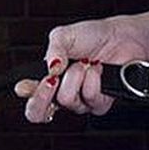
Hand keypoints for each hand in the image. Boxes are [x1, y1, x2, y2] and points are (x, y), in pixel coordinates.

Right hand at [21, 14, 148, 122]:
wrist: (123, 37)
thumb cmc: (94, 36)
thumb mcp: (64, 35)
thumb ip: (52, 50)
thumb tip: (50, 68)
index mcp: (48, 78)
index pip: (29, 97)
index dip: (26, 95)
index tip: (25, 85)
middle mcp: (62, 92)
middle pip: (39, 114)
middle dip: (42, 96)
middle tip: (51, 80)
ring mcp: (80, 100)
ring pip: (66, 101)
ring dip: (75, 78)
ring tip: (85, 63)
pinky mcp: (99, 103)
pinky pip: (90, 100)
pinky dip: (93, 81)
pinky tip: (97, 69)